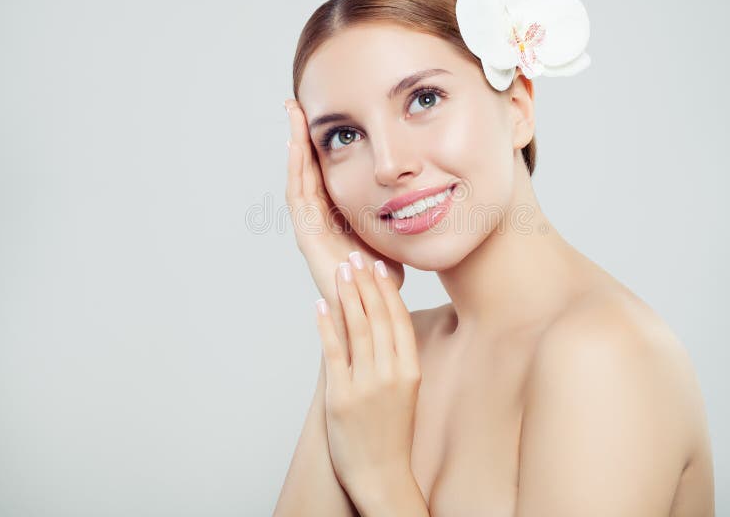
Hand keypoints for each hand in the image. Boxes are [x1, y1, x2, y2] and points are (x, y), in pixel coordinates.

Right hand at [285, 98, 404, 362]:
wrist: (372, 309)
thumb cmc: (384, 277)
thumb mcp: (392, 234)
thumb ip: (395, 214)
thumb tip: (419, 190)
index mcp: (334, 214)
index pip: (322, 171)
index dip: (318, 143)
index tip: (319, 114)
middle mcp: (319, 218)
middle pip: (306, 169)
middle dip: (300, 136)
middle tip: (295, 104)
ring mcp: (311, 227)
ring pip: (299, 177)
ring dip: (294, 145)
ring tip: (293, 114)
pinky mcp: (309, 238)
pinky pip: (299, 197)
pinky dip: (296, 170)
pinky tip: (296, 145)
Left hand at [314, 253, 421, 495]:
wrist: (382, 474)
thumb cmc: (393, 431)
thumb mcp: (406, 390)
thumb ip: (396, 357)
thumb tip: (381, 322)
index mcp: (410, 370)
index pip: (398, 319)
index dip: (386, 290)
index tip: (378, 266)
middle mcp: (390, 373)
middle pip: (376, 317)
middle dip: (364, 283)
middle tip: (355, 256)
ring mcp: (364, 384)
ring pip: (355, 328)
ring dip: (346, 295)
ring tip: (340, 271)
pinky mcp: (340, 395)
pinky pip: (332, 352)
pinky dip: (325, 325)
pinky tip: (319, 306)